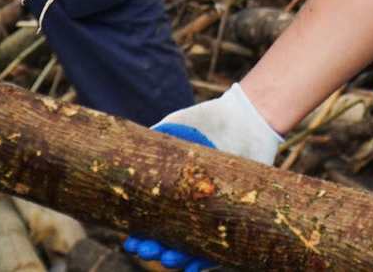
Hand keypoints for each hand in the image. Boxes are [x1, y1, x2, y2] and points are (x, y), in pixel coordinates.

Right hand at [126, 86, 281, 269]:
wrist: (248, 116)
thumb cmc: (208, 120)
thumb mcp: (177, 126)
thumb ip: (155, 140)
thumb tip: (124, 153)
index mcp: (173, 189)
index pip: (153, 219)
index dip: (140, 233)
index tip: (130, 238)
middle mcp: (191, 205)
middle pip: (169, 236)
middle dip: (154, 247)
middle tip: (144, 248)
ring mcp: (213, 213)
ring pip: (192, 245)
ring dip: (177, 257)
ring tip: (166, 258)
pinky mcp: (238, 217)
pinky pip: (222, 247)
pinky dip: (206, 259)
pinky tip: (193, 267)